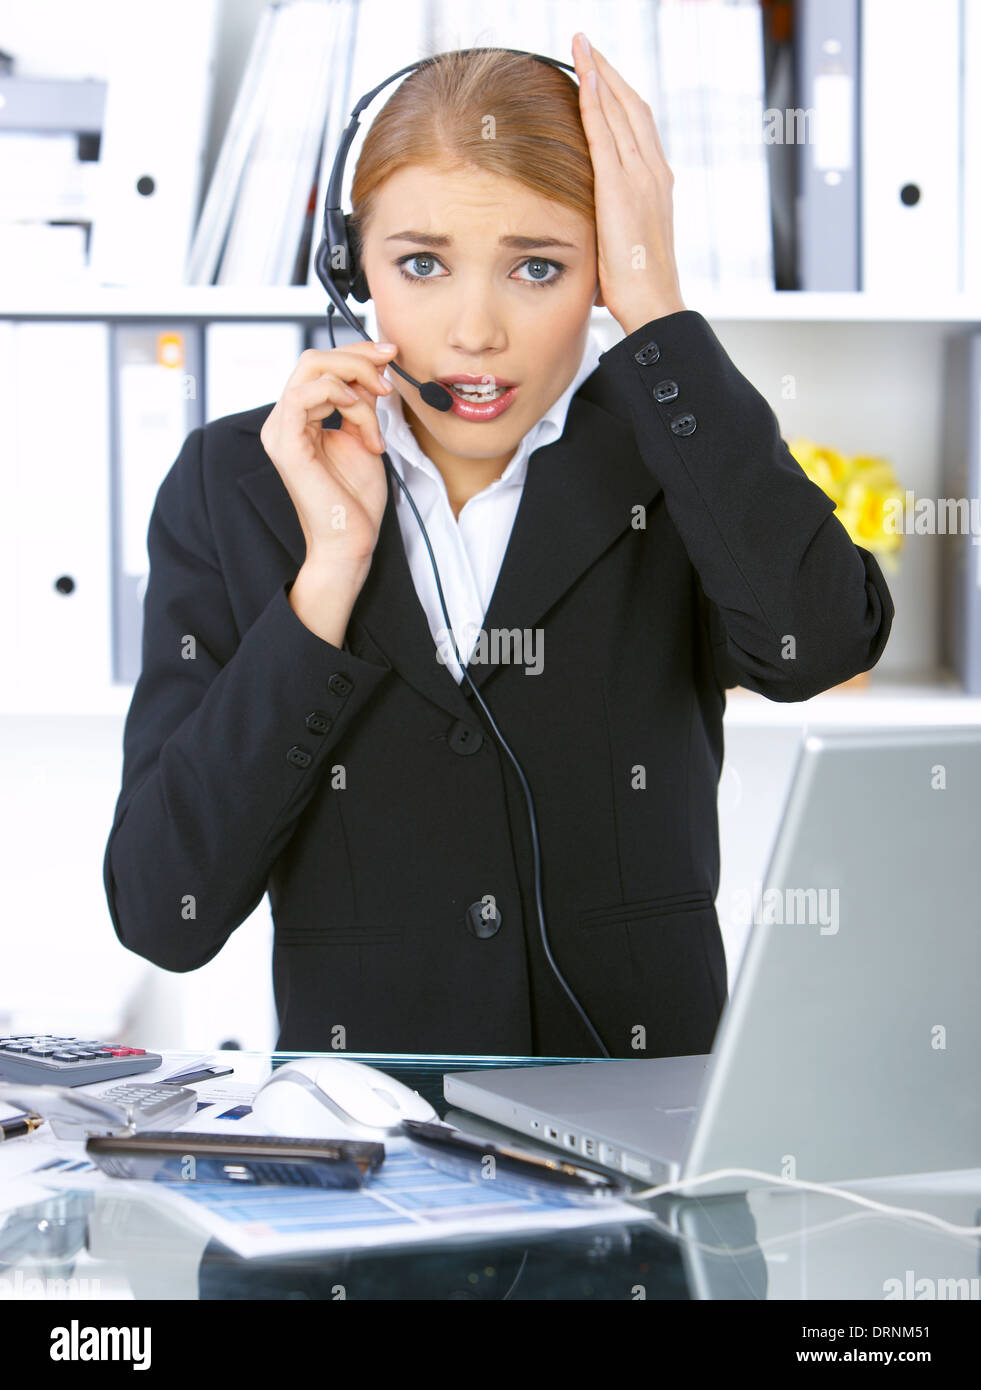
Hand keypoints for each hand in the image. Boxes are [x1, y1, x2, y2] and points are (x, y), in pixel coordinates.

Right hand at [259, 342, 397, 570]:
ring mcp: (280, 430)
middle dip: (357, 358)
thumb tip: (375, 369)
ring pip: (312, 369)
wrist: (351, 540)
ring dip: (356, 382)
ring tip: (377, 415)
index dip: (356, 353)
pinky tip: (362, 421)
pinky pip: (305, 395)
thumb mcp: (364, 436)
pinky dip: (341, 397)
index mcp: (299, 418)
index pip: (320, 365)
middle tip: (389, 373)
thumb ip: (363, 402)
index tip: (390, 355)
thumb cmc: (356, 499)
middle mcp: (284, 420)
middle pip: (313, 359)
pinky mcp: (285, 444)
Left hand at [572, 32, 684, 333]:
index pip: (637, 126)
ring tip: (580, 45)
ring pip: (618, 110)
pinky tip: (581, 77)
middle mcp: (653, 171)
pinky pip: (604, 133)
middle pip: (630, 106)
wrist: (654, 302)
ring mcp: (639, 176)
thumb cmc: (638, 286)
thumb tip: (598, 228)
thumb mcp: (626, 243)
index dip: (619, 95)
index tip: (601, 73)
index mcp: (657, 183)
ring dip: (598, 73)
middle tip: (587, 44)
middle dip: (608, 71)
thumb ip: (615, 222)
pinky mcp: (620, 187)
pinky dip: (593, 101)